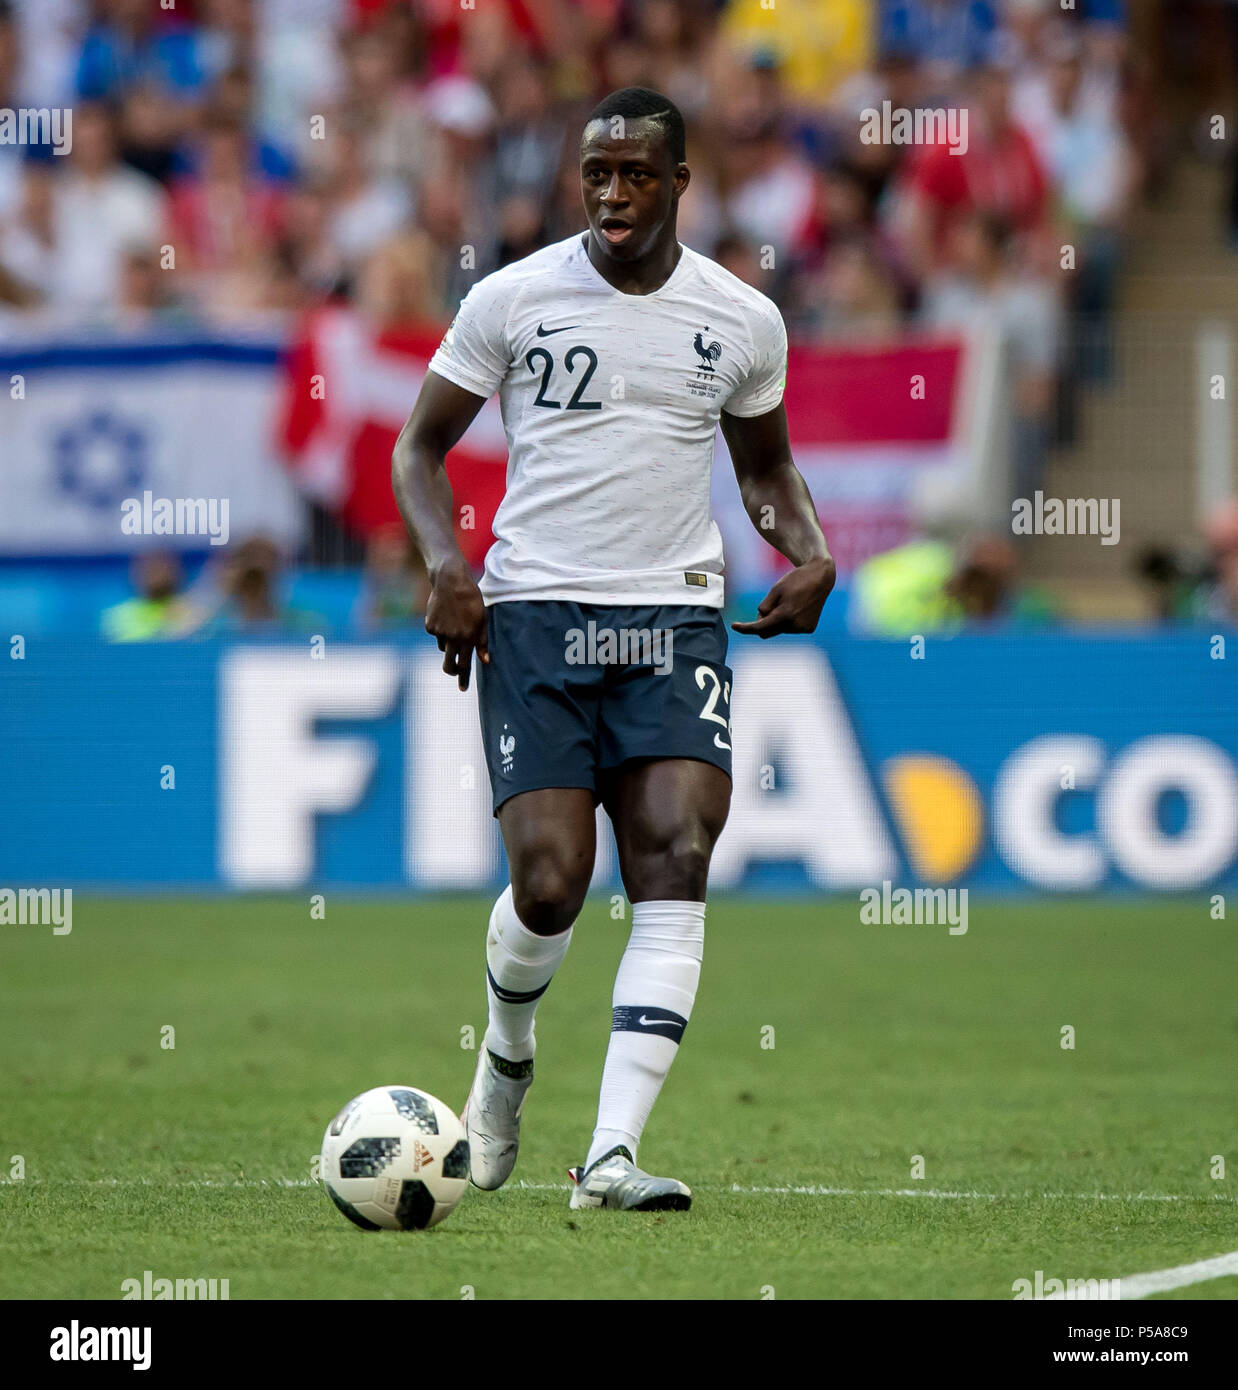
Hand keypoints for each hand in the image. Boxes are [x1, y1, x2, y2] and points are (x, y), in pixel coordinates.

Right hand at [425, 557, 488, 689]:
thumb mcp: (483, 619)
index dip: (463, 678)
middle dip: (452, 670)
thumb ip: (483, 641)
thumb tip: (485, 661)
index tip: (462, 688)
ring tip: (455, 625)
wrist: (451, 581)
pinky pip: (436, 635)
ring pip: (443, 647)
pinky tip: (446, 616)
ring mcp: (440, 632)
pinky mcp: (430, 625)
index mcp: (468, 637)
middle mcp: (453, 638)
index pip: (465, 664)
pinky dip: (440, 630)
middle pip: (448, 664)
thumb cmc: (471, 600)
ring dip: (449, 643)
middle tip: (455, 670)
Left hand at [731, 555, 835, 637]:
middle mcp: (795, 626)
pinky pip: (790, 629)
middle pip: (767, 632)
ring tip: (788, 602)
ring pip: (779, 630)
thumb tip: (760, 622)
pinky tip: (796, 607)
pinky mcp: (809, 628)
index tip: (734, 626)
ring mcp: (803, 629)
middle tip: (767, 606)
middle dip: (761, 623)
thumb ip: (764, 607)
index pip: (759, 627)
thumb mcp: (775, 590)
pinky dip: (787, 621)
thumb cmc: (796, 580)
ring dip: (777, 620)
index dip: (745, 628)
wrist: (820, 577)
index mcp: (785, 615)